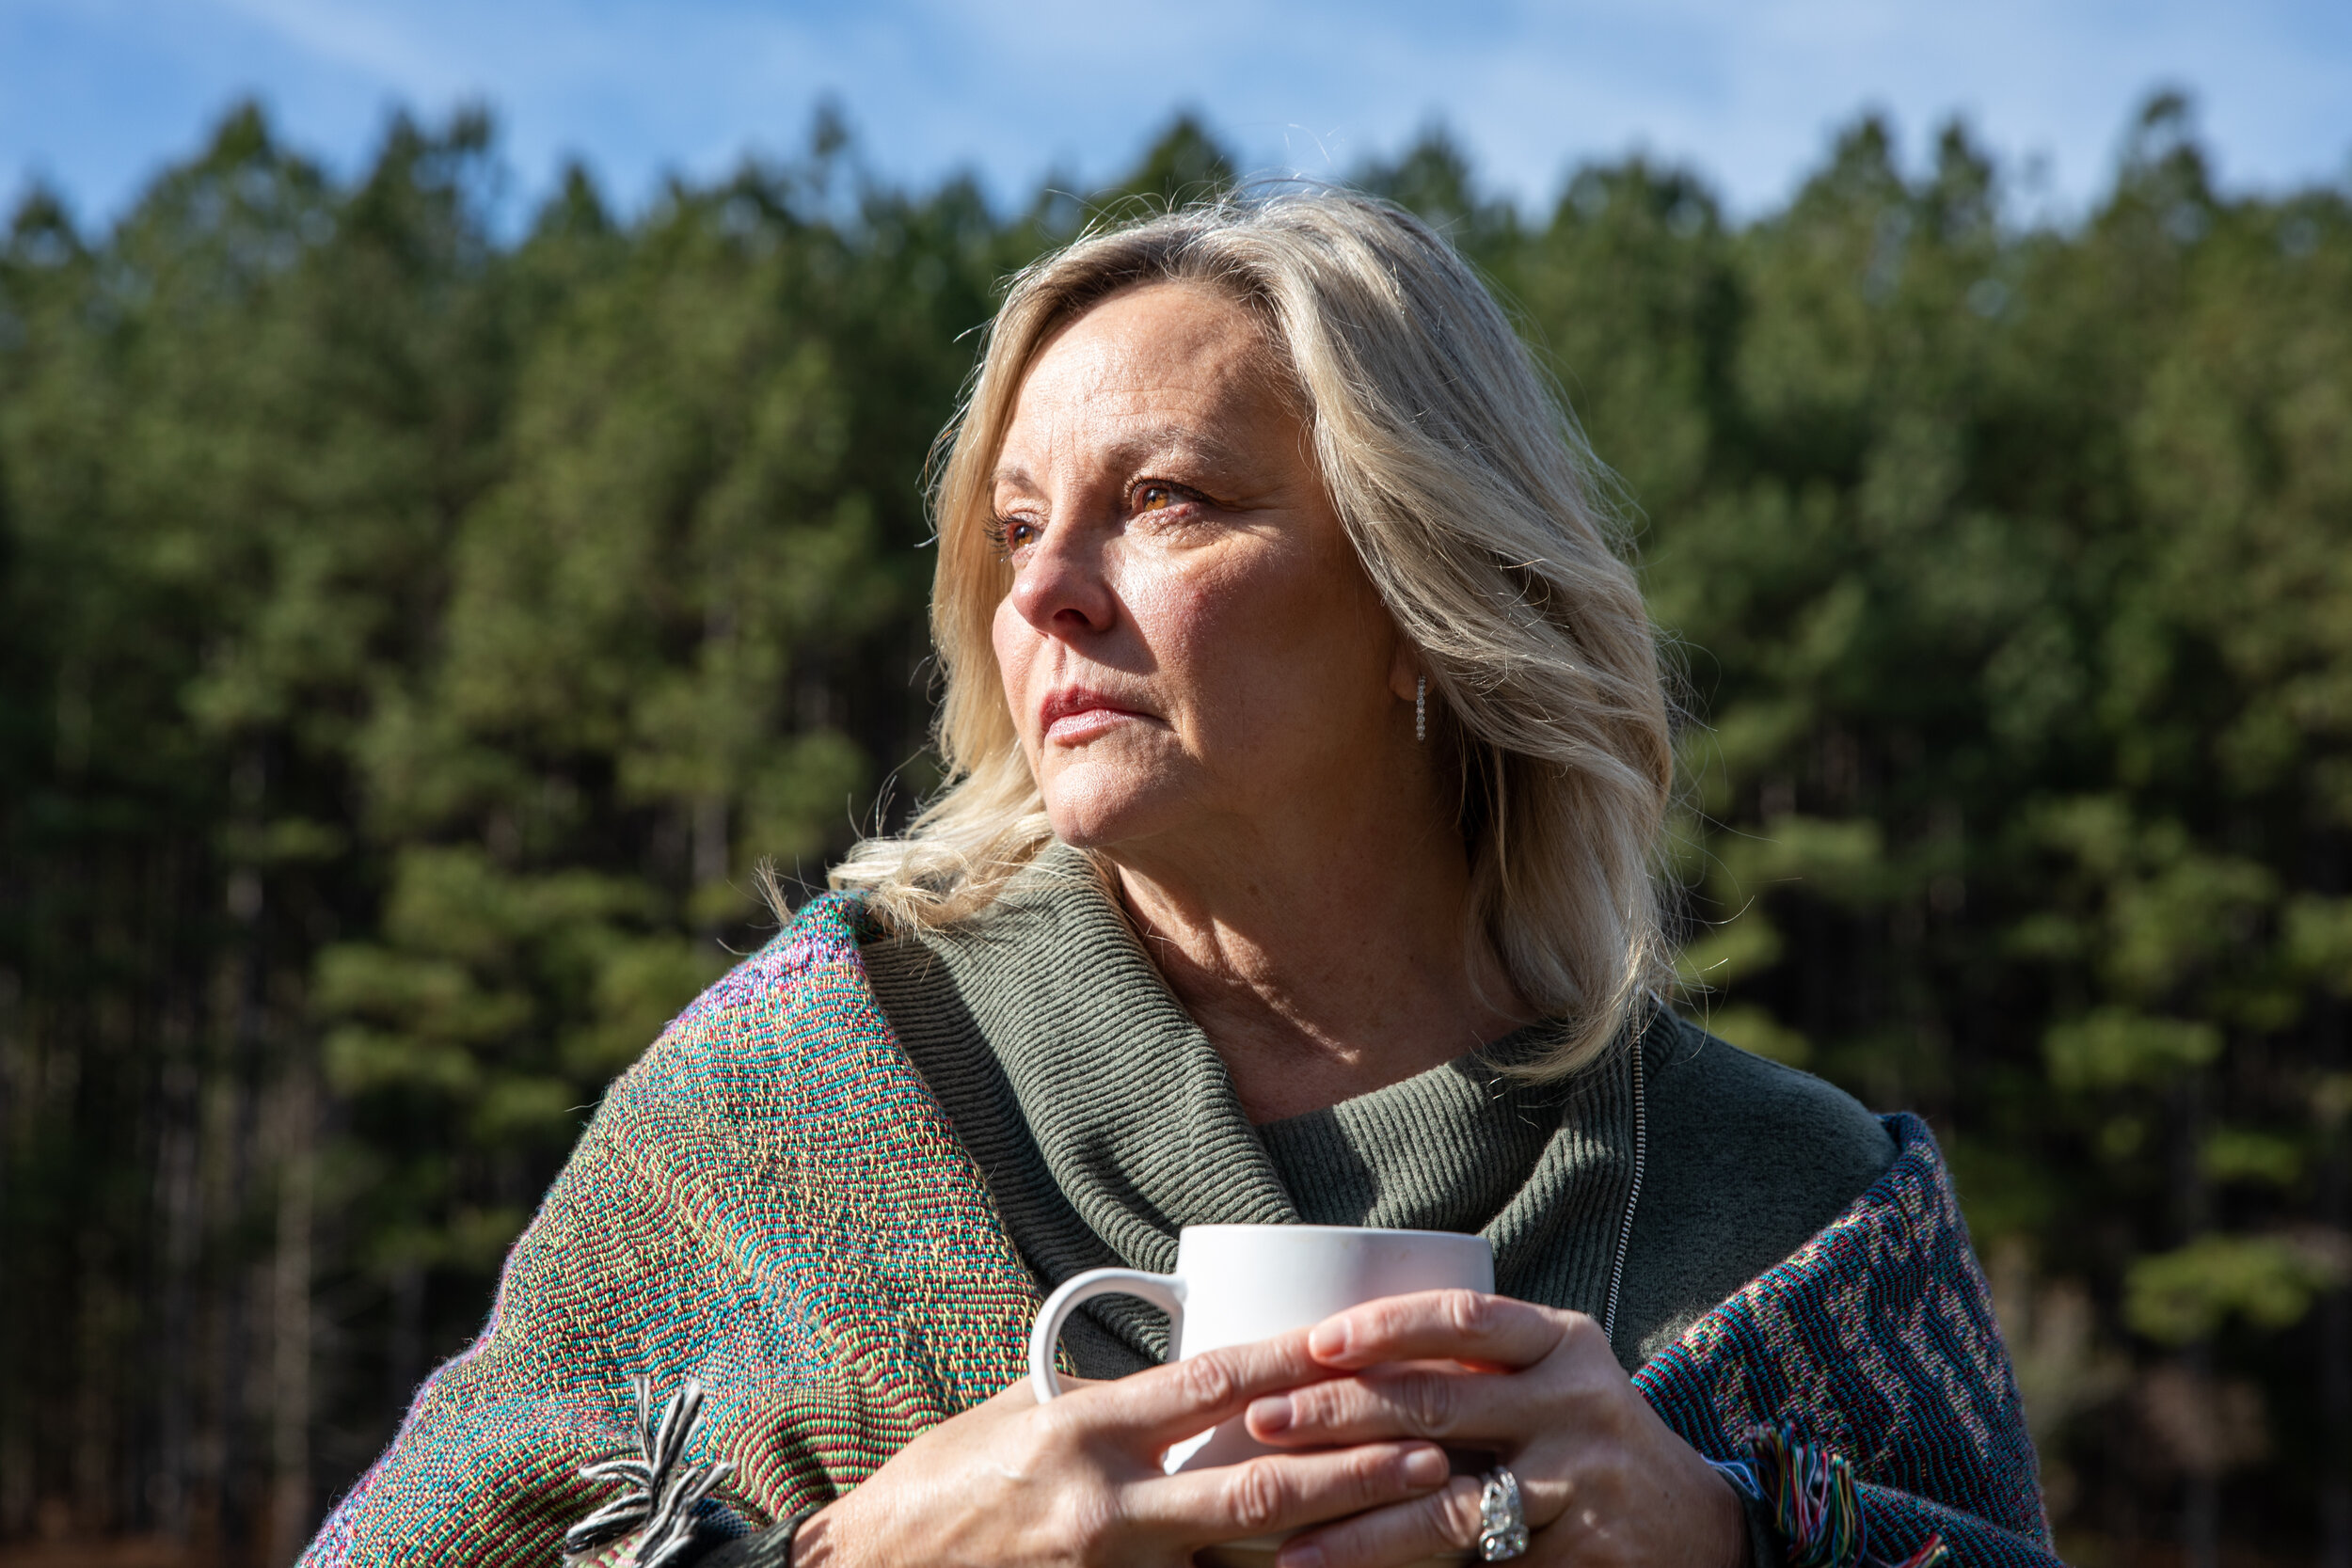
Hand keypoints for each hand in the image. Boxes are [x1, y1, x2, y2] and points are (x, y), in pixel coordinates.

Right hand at [790, 1327, 1453, 1567]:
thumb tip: (1191, 1374)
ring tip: (1412, 1524)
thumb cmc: (947, 1482)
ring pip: (1244, 1565)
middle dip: (1350, 1472)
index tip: (1359, 1345)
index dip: (1293, 1363)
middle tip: (1429, 1451)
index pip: (1209, 1385)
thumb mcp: (1024, 1415)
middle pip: (1254, 1489)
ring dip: (1334, 1547)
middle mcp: (1105, 1506)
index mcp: (1086, 1431)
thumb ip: (1112, 1402)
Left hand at [1242, 1292, 1745, 1567]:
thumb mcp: (1549, 1379)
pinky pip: (1477, 1562)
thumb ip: (1471, 1366)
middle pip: (1438, 1401)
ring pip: (1449, 1502)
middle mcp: (1573, 1399)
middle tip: (1262, 1423)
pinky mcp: (1577, 1548)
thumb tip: (1327, 1359)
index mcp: (1558, 1341)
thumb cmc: (1584, 1437)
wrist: (1697, 1525)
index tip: (1312, 1341)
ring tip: (1290, 1540)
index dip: (1384, 1325)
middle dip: (1339, 1414)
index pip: (1462, 1317)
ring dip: (1361, 1523)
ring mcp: (1579, 1478)